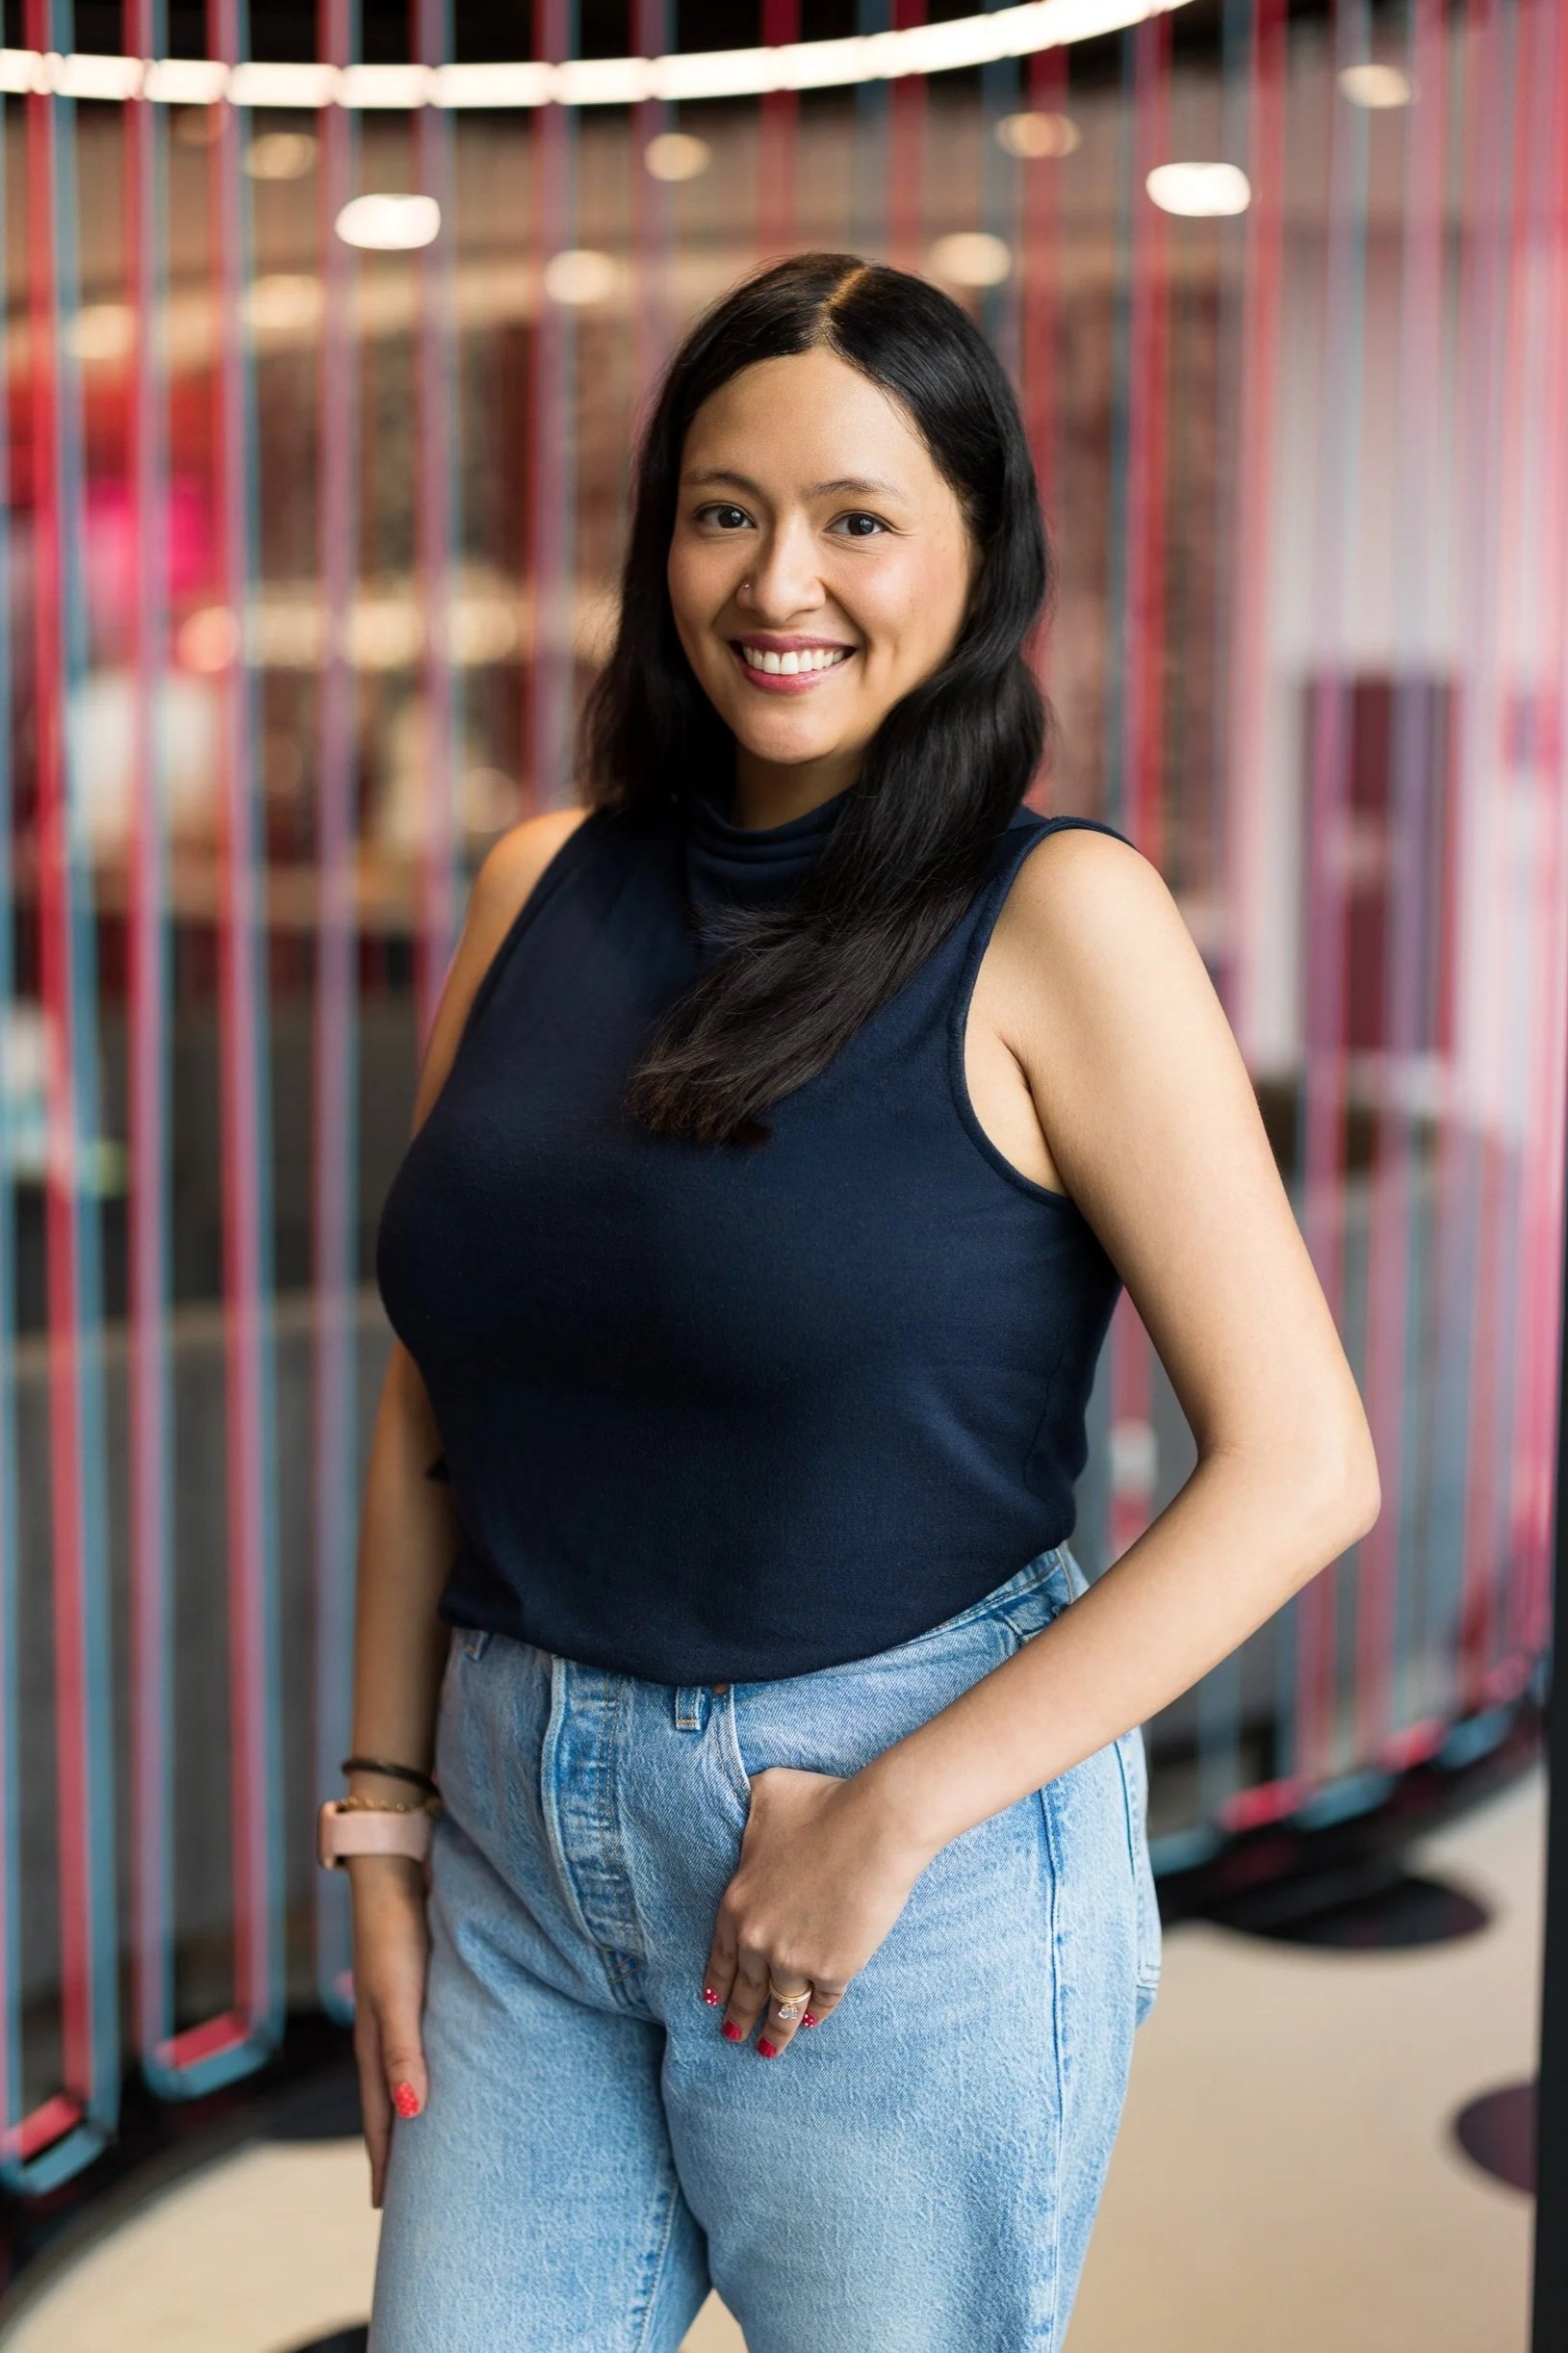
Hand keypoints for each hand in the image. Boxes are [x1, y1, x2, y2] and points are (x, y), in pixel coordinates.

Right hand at [348, 1854, 431, 2206]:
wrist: (395, 1868)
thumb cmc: (395, 1934)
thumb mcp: (398, 1998)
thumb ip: (403, 2053)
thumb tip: (410, 2115)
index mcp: (374, 2044)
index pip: (379, 2119)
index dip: (384, 2163)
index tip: (387, 2208)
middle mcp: (386, 2032)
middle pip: (391, 2104)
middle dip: (398, 2149)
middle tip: (413, 2193)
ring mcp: (402, 2010)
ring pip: (408, 2075)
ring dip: (416, 2111)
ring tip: (433, 2143)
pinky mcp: (422, 1987)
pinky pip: (425, 2044)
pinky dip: (429, 2072)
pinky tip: (451, 2072)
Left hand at [702, 1766, 928, 2059]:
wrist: (878, 1824)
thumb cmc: (823, 1801)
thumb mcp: (765, 1794)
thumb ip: (744, 1811)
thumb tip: (736, 1805)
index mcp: (736, 1902)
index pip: (719, 1956)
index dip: (717, 1982)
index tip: (712, 2002)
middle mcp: (758, 1939)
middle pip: (747, 1988)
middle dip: (739, 2015)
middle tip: (732, 2035)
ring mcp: (796, 1958)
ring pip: (781, 2005)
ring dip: (774, 2030)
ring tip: (767, 2049)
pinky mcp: (835, 1968)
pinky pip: (822, 2000)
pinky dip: (816, 2014)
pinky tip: (811, 2023)